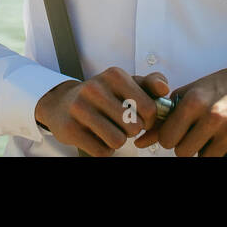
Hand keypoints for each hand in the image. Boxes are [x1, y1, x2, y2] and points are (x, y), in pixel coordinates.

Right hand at [34, 67, 169, 156]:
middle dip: (131, 130)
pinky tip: (95, 137)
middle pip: (135, 127)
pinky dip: (103, 149)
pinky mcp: (70, 128)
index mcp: (114, 75)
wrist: (62, 104)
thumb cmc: (102, 95)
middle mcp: (95, 88)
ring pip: (118, 141)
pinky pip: (102, 151)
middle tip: (119, 123)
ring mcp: (80, 107)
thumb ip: (150, 84)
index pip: (149, 109)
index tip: (139, 118)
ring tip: (108, 130)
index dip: (149, 120)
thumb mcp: (126, 84)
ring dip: (117, 141)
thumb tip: (165, 89)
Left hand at [132, 54, 226, 156]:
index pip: (167, 140)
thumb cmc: (221, 86)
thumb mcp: (191, 93)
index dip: (171, 138)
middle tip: (198, 134)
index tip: (179, 132)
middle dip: (188, 146)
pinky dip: (226, 155)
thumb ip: (165, 117)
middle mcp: (214, 115)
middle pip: (184, 153)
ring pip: (206, 159)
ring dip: (208, 151)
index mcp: (195, 101)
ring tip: (216, 134)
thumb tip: (140, 141)